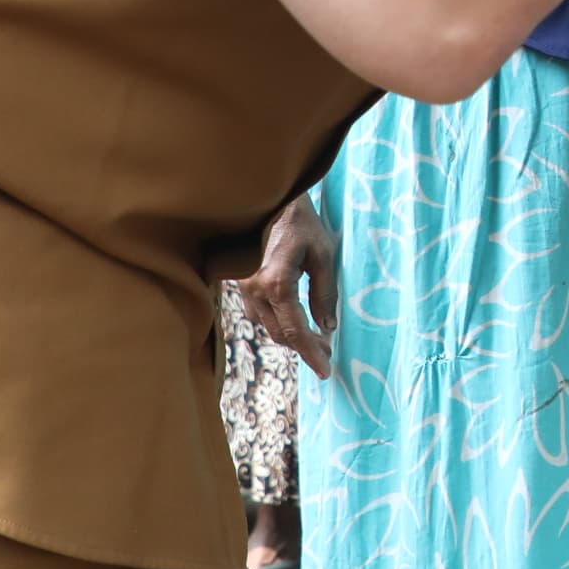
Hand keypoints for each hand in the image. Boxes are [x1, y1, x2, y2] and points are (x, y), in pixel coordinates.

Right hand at [236, 197, 340, 378]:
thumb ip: (325, 292)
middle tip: (328, 350)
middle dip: (305, 347)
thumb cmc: (300, 221)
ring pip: (268, 326)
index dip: (312, 354)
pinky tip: (293, 318)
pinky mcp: (240, 283)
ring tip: (316, 337)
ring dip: (291, 336)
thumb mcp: (323, 254)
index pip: (295, 331)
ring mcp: (244, 287)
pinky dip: (277, 322)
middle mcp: (255, 290)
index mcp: (277, 282)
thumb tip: (327, 326)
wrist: (266, 197)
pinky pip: (258, 313)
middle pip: (280, 334)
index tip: (326, 372)